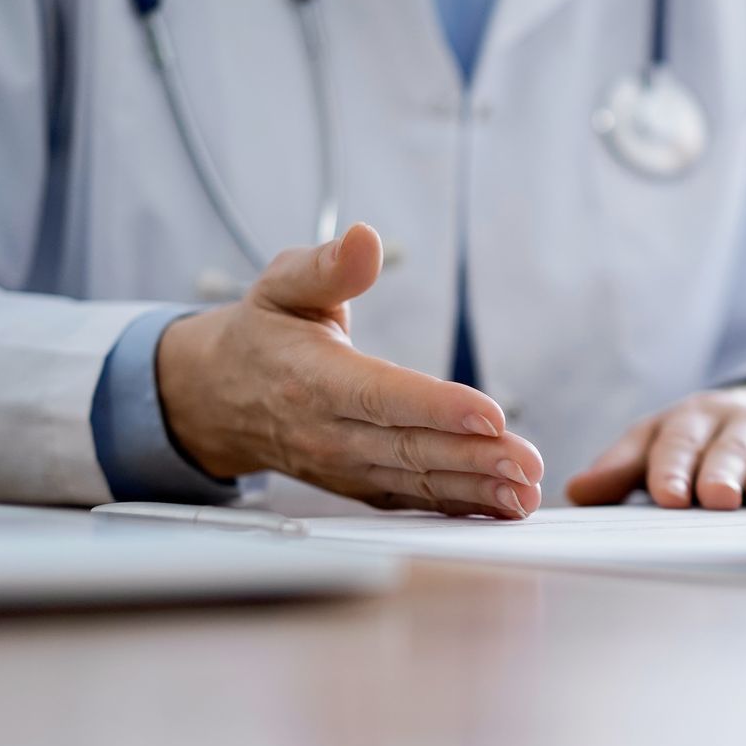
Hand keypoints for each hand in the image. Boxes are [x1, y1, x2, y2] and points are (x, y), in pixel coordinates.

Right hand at [157, 223, 543, 518]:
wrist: (217, 398)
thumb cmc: (263, 334)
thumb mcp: (281, 286)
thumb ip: (327, 266)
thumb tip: (364, 239)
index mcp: (313, 378)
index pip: (381, 396)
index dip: (437, 407)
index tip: (490, 414)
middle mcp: (329, 431)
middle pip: (410, 447)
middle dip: (475, 458)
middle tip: (528, 463)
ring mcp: (345, 466)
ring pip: (418, 480)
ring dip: (477, 489)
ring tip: (525, 491)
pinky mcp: (360, 485)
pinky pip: (413, 499)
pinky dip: (459, 506)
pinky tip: (501, 505)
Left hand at [565, 385, 745, 510]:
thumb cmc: (706, 441)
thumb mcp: (662, 443)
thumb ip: (624, 469)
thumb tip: (575, 492)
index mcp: (696, 419)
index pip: (681, 442)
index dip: (674, 469)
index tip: (668, 496)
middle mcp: (745, 423)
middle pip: (732, 448)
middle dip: (725, 470)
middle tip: (717, 496)